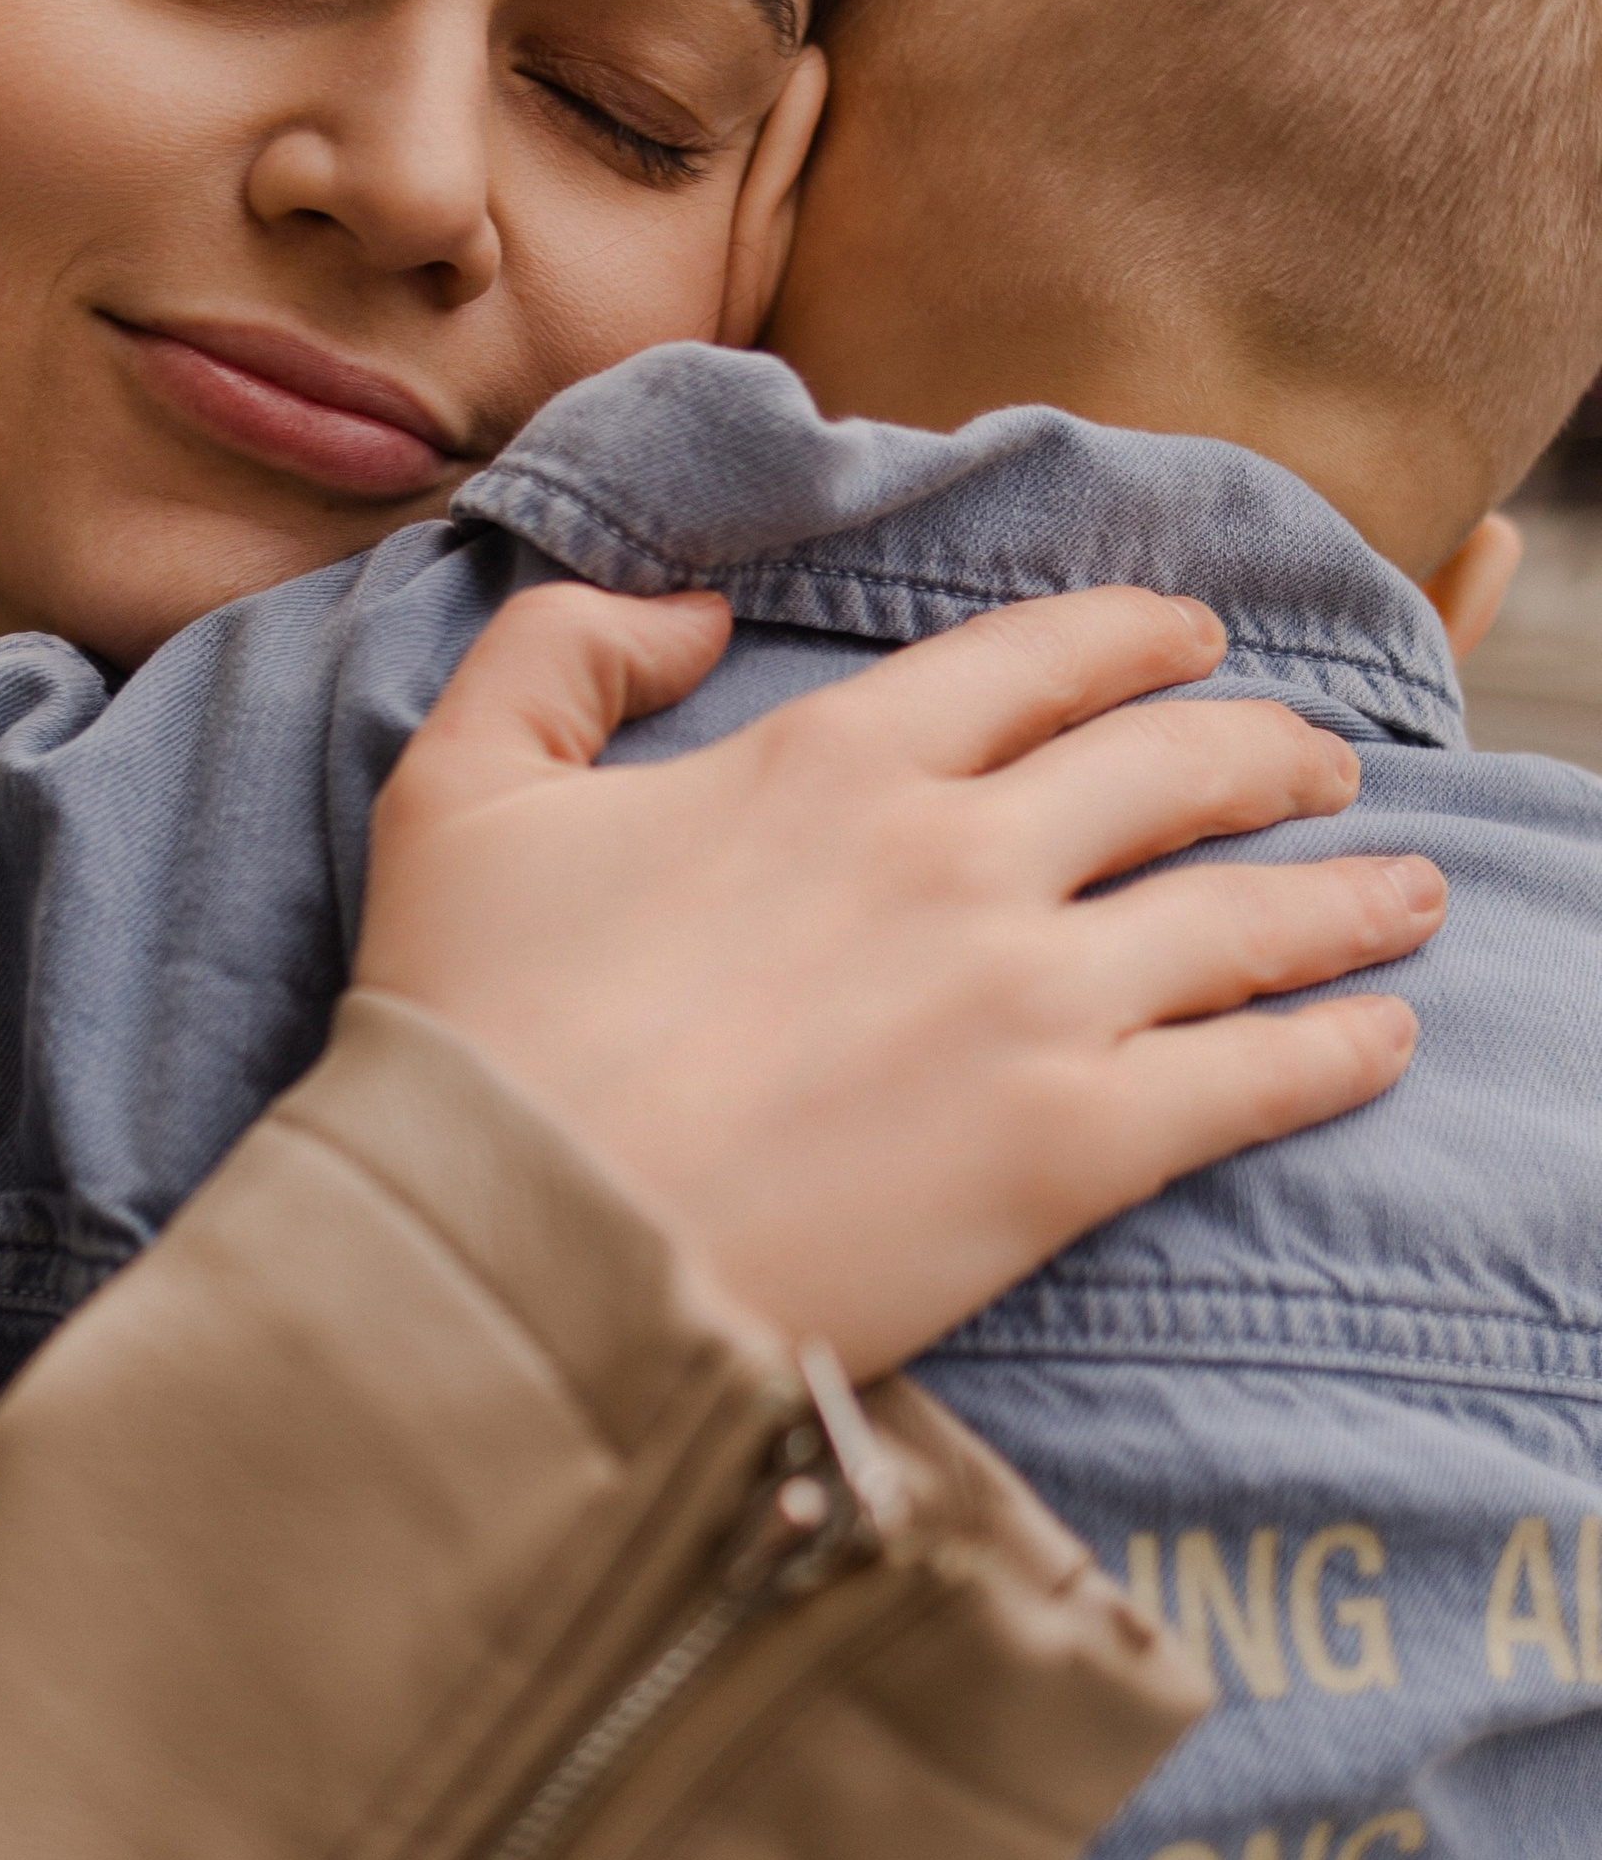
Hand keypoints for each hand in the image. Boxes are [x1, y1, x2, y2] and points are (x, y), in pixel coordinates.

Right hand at [356, 582, 1442, 1376]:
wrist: (509, 1254)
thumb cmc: (467, 1036)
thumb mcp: (457, 793)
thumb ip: (562, 652)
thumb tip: (696, 605)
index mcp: (832, 763)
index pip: (1036, 661)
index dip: (1133, 639)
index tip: (1191, 642)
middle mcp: (960, 856)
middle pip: (1173, 770)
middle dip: (1266, 754)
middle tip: (1315, 766)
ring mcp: (1030, 1002)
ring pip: (1242, 916)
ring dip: (1342, 894)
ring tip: (1403, 894)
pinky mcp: (1071, 1151)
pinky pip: (1257, 1078)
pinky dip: (1337, 1048)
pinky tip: (1382, 1039)